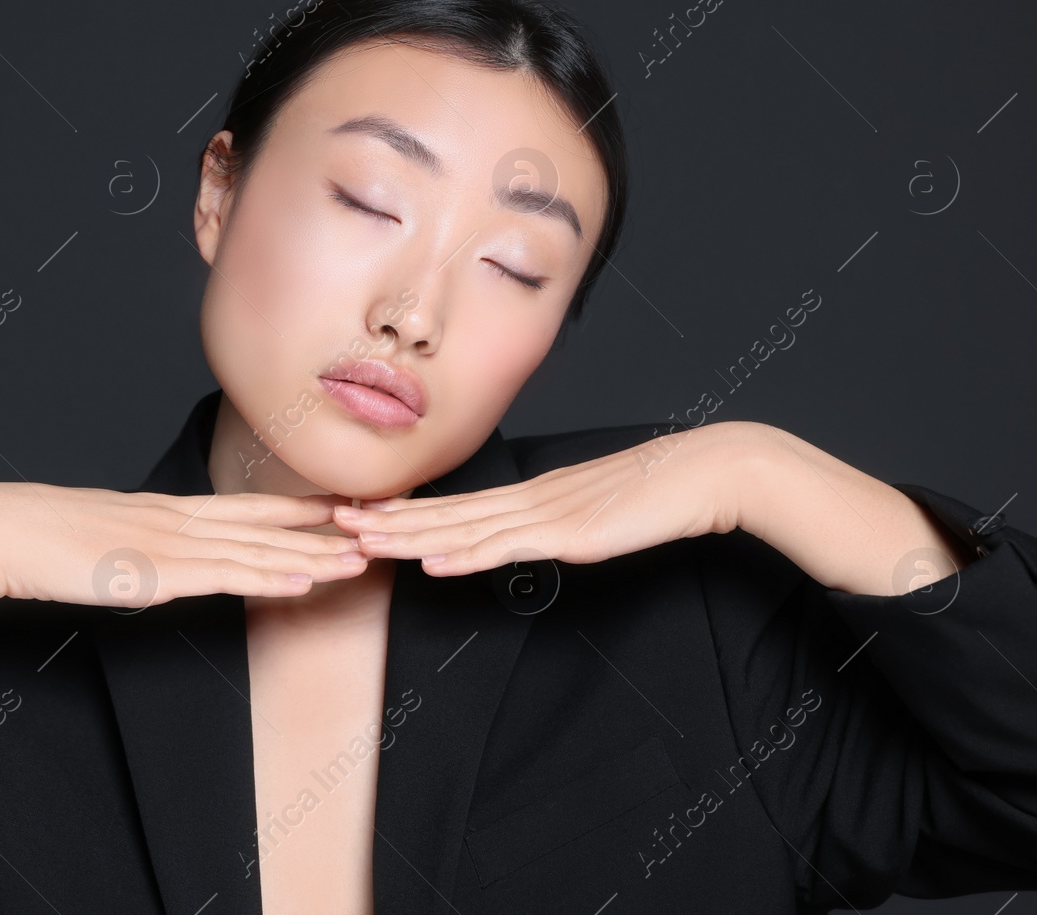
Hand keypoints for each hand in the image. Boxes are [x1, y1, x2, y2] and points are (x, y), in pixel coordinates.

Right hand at [0, 482, 371, 605]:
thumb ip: (137, 545)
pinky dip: (268, 578)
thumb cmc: (38, 537)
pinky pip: (223, 577)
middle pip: (266, 524)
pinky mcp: (153, 573)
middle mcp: (177, 520)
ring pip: (256, 552)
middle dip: (324, 527)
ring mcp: (168, 545)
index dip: (298, 507)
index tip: (342, 504)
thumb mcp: (101, 537)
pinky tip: (303, 581)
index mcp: (165, 511)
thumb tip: (157, 558)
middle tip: (378, 523)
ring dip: (313, 557)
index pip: (246, 506)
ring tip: (362, 558)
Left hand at [328, 421, 757, 575]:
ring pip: (464, 530)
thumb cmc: (656, 494)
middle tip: (334, 521)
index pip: (456, 507)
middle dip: (387, 521)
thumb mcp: (594, 514)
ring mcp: (545, 515)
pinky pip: (507, 548)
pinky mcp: (569, 534)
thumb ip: (560, 525)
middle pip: (445, 514)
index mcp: (531, 496)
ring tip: (362, 540)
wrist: (702, 474)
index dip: (407, 512)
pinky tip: (434, 563)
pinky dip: (466, 556)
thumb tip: (535, 537)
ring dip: (409, 538)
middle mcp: (528, 500)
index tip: (364, 514)